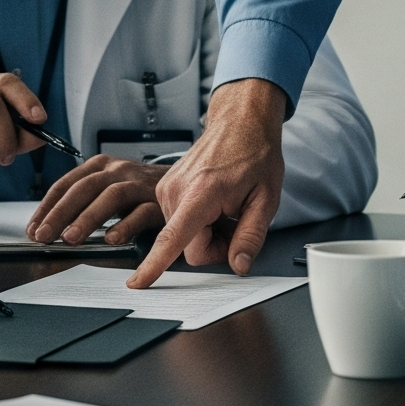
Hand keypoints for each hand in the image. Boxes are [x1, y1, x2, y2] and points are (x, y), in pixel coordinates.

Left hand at [30, 156, 164, 244]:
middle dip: (60, 214)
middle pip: (83, 189)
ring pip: (110, 197)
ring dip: (88, 218)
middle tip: (45, 235)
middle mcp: (116, 171)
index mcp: (99, 166)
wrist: (181, 184)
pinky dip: (126, 225)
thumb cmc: (136, 191)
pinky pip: (141, 212)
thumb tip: (48, 226)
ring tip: (71, 238)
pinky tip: (112, 239)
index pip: (65, 184)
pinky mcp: (158, 201)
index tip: (34, 228)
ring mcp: (138, 184)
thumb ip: (81, 203)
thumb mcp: (106, 189)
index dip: (47, 207)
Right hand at [131, 80, 287, 286]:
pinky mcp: (164, 189)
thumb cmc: (254, 154)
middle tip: (235, 220)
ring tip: (224, 206)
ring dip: (205, 231)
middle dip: (213, 245)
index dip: (155, 265)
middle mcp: (175, 190)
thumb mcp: (266, 199)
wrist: (239, 123)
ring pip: (182, 236)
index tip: (138, 282)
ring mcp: (166, 188)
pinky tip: (212, 202)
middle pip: (188, 247)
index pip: (173, 239)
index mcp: (200, 193)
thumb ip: (251, 236)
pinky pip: (178, 222)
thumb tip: (238, 265)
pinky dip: (197, 220)